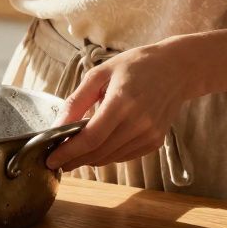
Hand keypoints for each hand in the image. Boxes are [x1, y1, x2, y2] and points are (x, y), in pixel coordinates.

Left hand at [45, 40, 198, 171]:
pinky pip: (123, 156)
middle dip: (74, 159)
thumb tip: (57, 125)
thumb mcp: (99, 74)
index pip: (90, 138)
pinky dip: (106, 155)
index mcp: (122, 102)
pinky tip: (97, 146)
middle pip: (98, 152)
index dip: (68, 152)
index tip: (51, 160)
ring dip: (88, 159)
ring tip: (72, 153)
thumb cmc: (134, 66)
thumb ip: (76, 101)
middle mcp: (138, 122)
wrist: (176, 69)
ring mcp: (149, 135)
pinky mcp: (155, 142)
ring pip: (110, 158)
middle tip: (55, 161)